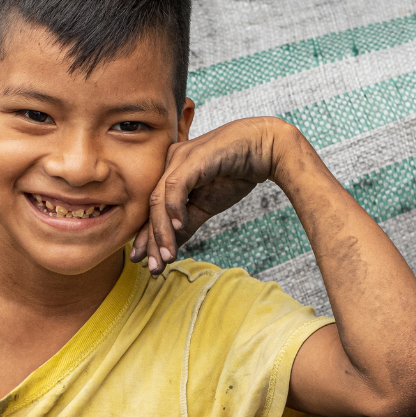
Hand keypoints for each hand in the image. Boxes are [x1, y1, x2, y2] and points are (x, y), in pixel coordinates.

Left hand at [136, 116, 293, 271]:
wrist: (268, 149)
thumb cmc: (237, 173)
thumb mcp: (207, 205)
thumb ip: (187, 224)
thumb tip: (170, 249)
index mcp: (170, 174)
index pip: (154, 210)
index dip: (148, 238)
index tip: (147, 263)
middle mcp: (169, 165)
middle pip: (152, 208)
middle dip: (151, 240)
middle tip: (152, 267)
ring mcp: (179, 159)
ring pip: (160, 200)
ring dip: (162, 231)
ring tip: (167, 256)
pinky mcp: (193, 157)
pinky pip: (175, 186)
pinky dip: (174, 208)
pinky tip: (179, 227)